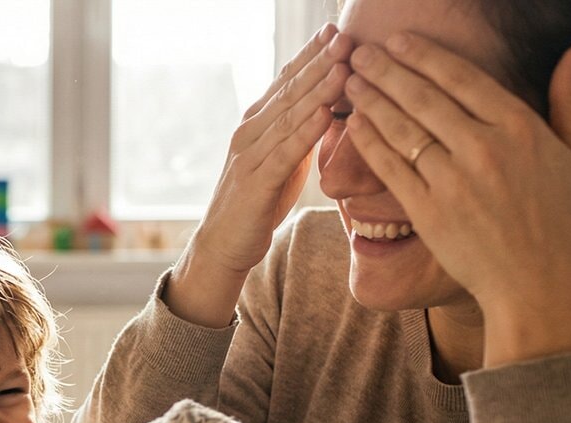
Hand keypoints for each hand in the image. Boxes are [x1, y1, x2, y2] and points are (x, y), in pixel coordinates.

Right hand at [168, 24, 352, 325]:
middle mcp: (250, 131)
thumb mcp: (284, 158)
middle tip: (346, 36)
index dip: (311, 54)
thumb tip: (331, 104)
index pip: (287, 80)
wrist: (224, 244)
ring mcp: (249, 155)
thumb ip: (301, 130)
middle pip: (289, 90)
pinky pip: (284, 153)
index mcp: (258, 122)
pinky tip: (324, 114)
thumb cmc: (259, 200)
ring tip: (343, 66)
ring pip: (288, 116)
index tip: (338, 29)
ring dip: (317, 90)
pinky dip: (304, 132)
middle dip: (319, 62)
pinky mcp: (254, 182)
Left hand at [344, 34, 570, 361]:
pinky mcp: (428, 212)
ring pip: (403, 130)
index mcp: (521, 129)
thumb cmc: (561, 222)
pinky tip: (354, 124)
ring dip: (373, 101)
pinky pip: (392, 169)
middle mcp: (484, 149)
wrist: (537, 284)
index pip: (465, 79)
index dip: (426, 56)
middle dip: (388, 71)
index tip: (400, 40)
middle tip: (361, 53)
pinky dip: (371, 143)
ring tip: (351, 82)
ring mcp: (453, 181)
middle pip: (425, 98)